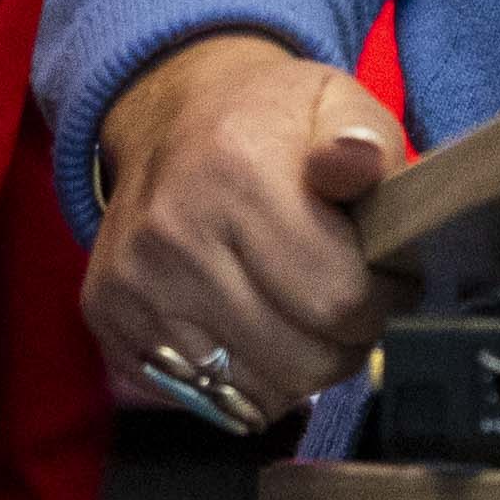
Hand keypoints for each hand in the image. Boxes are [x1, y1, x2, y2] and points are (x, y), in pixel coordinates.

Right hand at [85, 28, 405, 420]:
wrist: (166, 118)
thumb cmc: (268, 119)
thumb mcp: (335, 100)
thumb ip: (367, 136)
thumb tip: (359, 164)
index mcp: (237, 173)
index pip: (337, 298)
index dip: (383, 298)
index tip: (390, 277)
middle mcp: (173, 238)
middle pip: (301, 360)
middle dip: (347, 341)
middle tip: (352, 302)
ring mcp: (134, 288)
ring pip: (257, 393)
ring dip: (300, 369)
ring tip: (306, 314)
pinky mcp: (109, 323)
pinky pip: (207, 399)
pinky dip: (248, 379)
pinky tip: (257, 328)